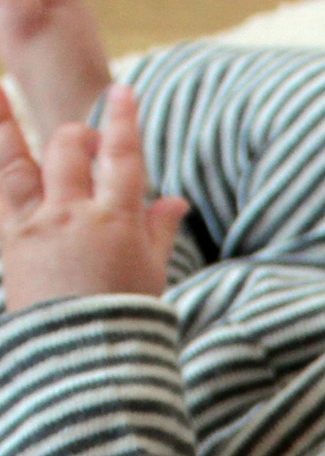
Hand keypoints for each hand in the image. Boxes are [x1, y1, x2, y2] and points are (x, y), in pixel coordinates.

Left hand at [0, 80, 186, 312]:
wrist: (88, 364)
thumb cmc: (128, 324)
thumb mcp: (152, 274)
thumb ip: (159, 230)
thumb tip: (176, 201)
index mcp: (117, 222)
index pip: (123, 158)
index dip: (123, 121)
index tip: (122, 91)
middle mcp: (73, 215)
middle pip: (69, 150)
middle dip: (77, 137)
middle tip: (84, 142)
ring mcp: (36, 226)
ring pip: (16, 160)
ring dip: (3, 121)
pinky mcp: (9, 242)